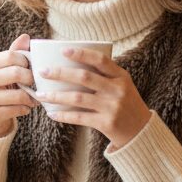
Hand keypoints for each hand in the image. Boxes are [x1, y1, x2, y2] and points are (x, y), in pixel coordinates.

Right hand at [0, 34, 38, 137]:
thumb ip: (15, 53)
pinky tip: (25, 107)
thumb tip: (26, 37)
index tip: (30, 67)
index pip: (11, 56)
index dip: (26, 61)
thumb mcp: (4, 69)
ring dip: (31, 97)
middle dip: (31, 78)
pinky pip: (18, 109)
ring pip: (19, 94)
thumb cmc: (0, 88)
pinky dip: (26, 109)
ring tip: (33, 97)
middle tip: (35, 82)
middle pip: (16, 73)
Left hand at [34, 47, 150, 148]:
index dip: (81, 54)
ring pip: (78, 98)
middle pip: (84, 77)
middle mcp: (117, 90)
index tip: (62, 50)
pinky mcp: (106, 123)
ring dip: (56, 96)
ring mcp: (112, 107)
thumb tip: (71, 65)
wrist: (141, 130)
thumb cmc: (126, 103)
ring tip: (40, 95)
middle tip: (43, 71)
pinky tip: (52, 113)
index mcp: (121, 76)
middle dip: (60, 73)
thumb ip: (104, 75)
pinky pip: (80, 117)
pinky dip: (64, 115)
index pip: (100, 60)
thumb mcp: (122, 85)